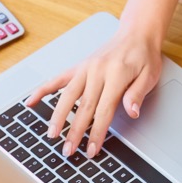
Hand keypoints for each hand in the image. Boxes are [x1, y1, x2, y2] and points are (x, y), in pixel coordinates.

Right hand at [24, 22, 162, 158]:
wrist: (136, 32)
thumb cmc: (144, 55)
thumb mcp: (150, 75)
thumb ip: (138, 94)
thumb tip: (132, 112)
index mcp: (116, 74)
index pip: (104, 110)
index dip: (97, 132)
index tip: (91, 149)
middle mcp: (98, 70)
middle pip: (84, 106)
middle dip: (75, 131)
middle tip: (68, 150)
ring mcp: (86, 68)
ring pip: (68, 95)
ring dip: (58, 116)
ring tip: (52, 134)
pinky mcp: (79, 66)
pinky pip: (58, 78)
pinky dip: (43, 89)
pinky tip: (32, 101)